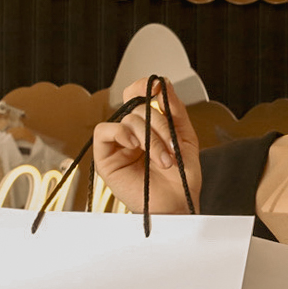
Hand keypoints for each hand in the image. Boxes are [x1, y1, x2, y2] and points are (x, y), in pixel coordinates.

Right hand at [90, 77, 202, 214]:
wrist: (178, 204)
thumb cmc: (182, 178)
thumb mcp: (184, 137)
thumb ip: (174, 110)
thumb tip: (162, 84)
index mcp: (150, 125)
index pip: (138, 94)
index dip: (145, 87)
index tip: (158, 90)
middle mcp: (133, 132)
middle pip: (138, 107)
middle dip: (159, 125)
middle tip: (172, 147)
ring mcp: (118, 144)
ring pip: (127, 120)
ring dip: (148, 137)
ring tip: (162, 160)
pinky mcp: (105, 158)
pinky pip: (103, 131)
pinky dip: (120, 133)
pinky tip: (134, 146)